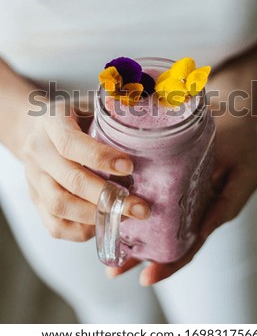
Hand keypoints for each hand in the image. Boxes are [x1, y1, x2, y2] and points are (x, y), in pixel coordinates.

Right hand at [21, 100, 149, 241]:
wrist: (31, 128)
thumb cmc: (70, 116)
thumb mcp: (86, 105)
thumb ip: (109, 116)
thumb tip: (147, 134)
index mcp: (51, 123)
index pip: (70, 143)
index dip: (100, 158)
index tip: (130, 167)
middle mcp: (38, 152)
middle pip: (70, 180)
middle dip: (108, 197)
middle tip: (140, 207)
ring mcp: (34, 179)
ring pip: (61, 206)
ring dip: (97, 216)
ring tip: (125, 216)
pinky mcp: (35, 200)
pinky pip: (55, 225)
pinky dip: (81, 231)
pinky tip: (104, 224)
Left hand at [107, 62, 256, 284]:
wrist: (233, 114)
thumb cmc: (242, 148)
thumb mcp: (244, 178)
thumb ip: (228, 205)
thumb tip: (203, 231)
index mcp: (204, 214)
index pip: (185, 247)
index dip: (168, 265)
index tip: (146, 278)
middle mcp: (183, 206)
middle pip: (159, 238)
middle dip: (136, 255)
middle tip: (112, 270)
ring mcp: (170, 188)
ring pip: (144, 214)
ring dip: (124, 228)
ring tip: (101, 240)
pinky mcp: (158, 166)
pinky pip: (140, 184)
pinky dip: (124, 193)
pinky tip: (105, 199)